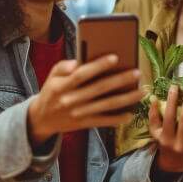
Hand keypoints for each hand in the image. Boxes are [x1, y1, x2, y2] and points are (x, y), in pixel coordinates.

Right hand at [28, 54, 143, 145]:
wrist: (41, 119)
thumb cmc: (52, 92)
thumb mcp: (52, 76)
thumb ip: (63, 66)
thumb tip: (78, 62)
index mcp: (62, 86)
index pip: (82, 74)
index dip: (98, 66)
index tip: (115, 57)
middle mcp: (70, 100)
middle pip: (99, 89)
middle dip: (120, 80)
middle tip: (137, 73)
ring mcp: (78, 113)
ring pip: (106, 106)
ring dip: (126, 99)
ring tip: (141, 91)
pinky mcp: (84, 124)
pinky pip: (104, 121)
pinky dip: (118, 118)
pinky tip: (131, 113)